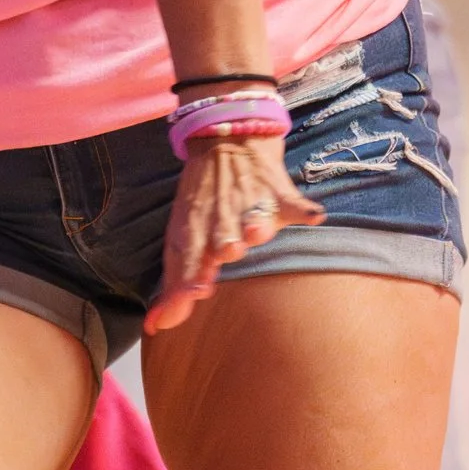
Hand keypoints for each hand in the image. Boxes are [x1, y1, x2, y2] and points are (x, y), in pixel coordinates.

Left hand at [145, 132, 321, 336]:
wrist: (225, 141)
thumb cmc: (203, 203)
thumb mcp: (182, 238)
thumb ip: (175, 285)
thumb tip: (156, 328)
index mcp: (193, 230)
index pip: (189, 255)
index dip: (192, 274)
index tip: (197, 290)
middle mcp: (220, 219)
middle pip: (222, 237)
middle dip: (224, 245)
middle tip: (226, 252)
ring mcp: (250, 205)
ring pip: (255, 217)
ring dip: (257, 224)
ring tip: (258, 229)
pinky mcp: (278, 193)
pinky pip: (294, 203)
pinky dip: (304, 209)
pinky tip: (313, 215)